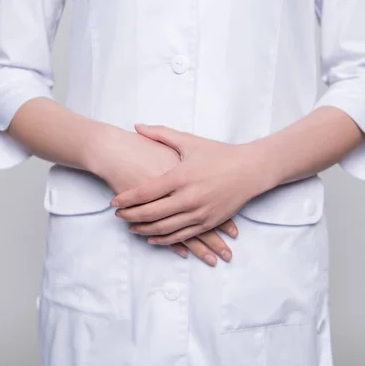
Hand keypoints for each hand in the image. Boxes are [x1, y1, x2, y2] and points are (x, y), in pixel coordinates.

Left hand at [92, 125, 237, 265]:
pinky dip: (164, 239)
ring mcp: (199, 213)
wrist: (251, 170)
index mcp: (181, 177)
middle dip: (130, 216)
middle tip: (118, 215)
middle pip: (151, 213)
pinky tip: (152, 237)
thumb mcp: (190, 141)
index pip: (145, 192)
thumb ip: (161, 134)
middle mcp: (188, 198)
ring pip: (164, 228)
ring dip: (144, 229)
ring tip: (131, 227)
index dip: (126, 199)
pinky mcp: (208, 223)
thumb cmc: (219, 154)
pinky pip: (181, 236)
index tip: (113, 202)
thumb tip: (137, 126)